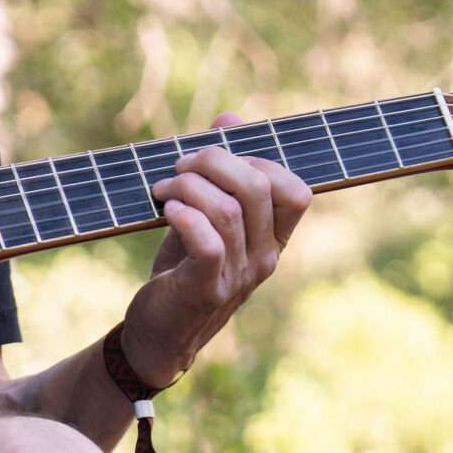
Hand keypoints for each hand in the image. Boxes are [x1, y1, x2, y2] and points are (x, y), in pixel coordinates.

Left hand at [117, 110, 310, 388]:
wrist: (157, 334)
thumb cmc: (183, 270)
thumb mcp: (204, 217)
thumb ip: (220, 171)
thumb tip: (230, 118)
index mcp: (272, 239)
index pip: (296, 190)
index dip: (257, 160)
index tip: (214, 157)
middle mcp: (264, 257)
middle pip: (260, 187)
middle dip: (214, 162)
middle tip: (178, 167)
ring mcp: (238, 276)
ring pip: (230, 209)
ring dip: (188, 186)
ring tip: (161, 189)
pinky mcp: (207, 289)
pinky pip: (209, 242)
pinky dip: (185, 216)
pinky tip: (166, 211)